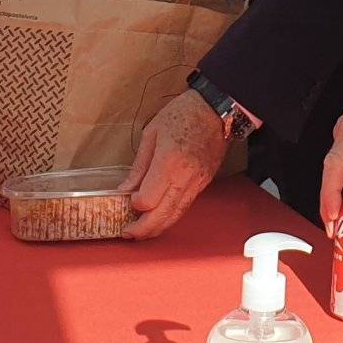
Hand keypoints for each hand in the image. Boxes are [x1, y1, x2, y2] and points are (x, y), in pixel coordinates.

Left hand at [120, 89, 228, 239]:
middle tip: (128, 233)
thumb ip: (139, 165)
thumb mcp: (151, 133)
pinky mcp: (204, 184)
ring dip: (157, 227)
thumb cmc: (183, 113)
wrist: (216, 110)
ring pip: (175, 215)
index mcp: (168, 162)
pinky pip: (185, 207)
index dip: (134, 204)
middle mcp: (184, 177)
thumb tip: (126, 187)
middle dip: (143, 229)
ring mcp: (196, 183)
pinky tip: (160, 218)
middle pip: (162, 215)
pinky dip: (171, 216)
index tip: (126, 198)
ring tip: (142, 232)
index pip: (147, 199)